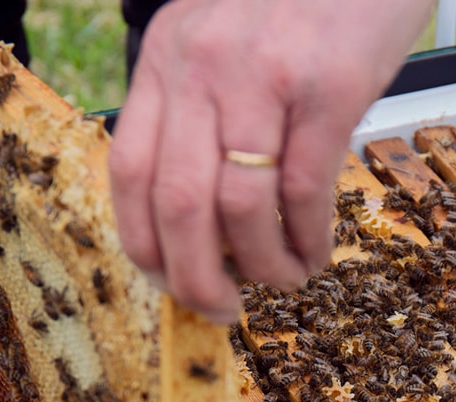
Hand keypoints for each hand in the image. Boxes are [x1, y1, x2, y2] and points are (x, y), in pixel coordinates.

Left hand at [109, 0, 434, 322]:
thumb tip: (206, 212)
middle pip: (178, 205)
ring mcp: (264, 76)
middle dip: (196, 280)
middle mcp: (203, 66)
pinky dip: (308, 239)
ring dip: (262, 266)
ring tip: (285, 278)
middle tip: (221, 309)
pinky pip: (304, 190)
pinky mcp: (328, 87)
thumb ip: (205, 106)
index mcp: (167, 56)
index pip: (128, 172)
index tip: (170, 281)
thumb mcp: (227, 38)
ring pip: (240, 210)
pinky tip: (317, 251)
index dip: (146, 245)